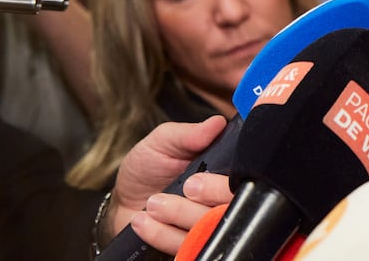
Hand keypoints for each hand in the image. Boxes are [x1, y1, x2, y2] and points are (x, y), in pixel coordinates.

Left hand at [104, 116, 232, 254]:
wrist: (124, 205)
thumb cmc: (147, 168)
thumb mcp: (163, 142)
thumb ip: (188, 133)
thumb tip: (217, 122)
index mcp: (225, 168)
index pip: (245, 176)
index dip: (224, 181)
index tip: (197, 179)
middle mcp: (223, 197)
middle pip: (232, 204)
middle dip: (205, 197)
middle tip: (183, 188)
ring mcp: (209, 223)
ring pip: (210, 226)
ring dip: (178, 214)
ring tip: (153, 203)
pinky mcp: (194, 244)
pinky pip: (188, 246)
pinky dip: (162, 233)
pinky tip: (144, 220)